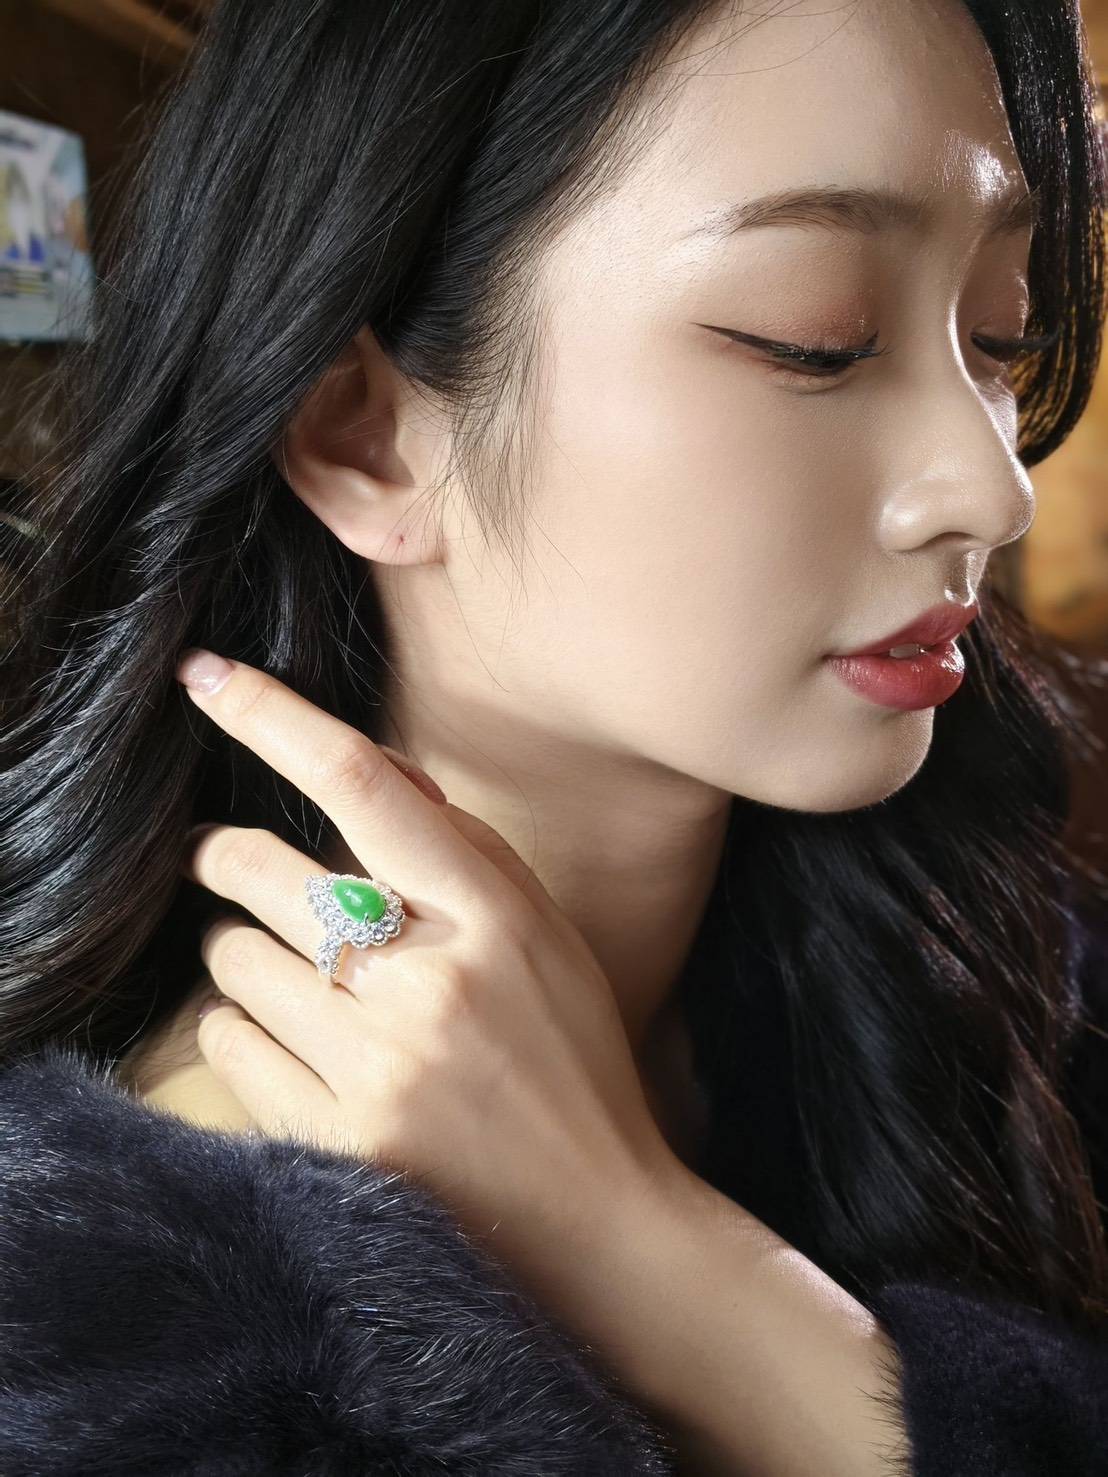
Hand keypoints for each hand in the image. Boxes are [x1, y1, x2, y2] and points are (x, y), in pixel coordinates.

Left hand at [176, 649, 679, 1302]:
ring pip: (233, 960)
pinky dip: (246, 1033)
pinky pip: (226, 1045)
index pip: (364, 783)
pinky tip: (303, 1052)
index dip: (273, 716)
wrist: (599, 1224)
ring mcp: (381, 1067)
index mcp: (493, 914)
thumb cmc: (570, 1063)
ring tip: (305, 989)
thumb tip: (375, 774)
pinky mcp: (337, 1141)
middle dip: (227, 857)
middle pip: (261, 869)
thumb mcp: (544, 939)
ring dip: (248, 958)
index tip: (205, 676)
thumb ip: (464, 852)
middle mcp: (432, 980)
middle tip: (231, 862)